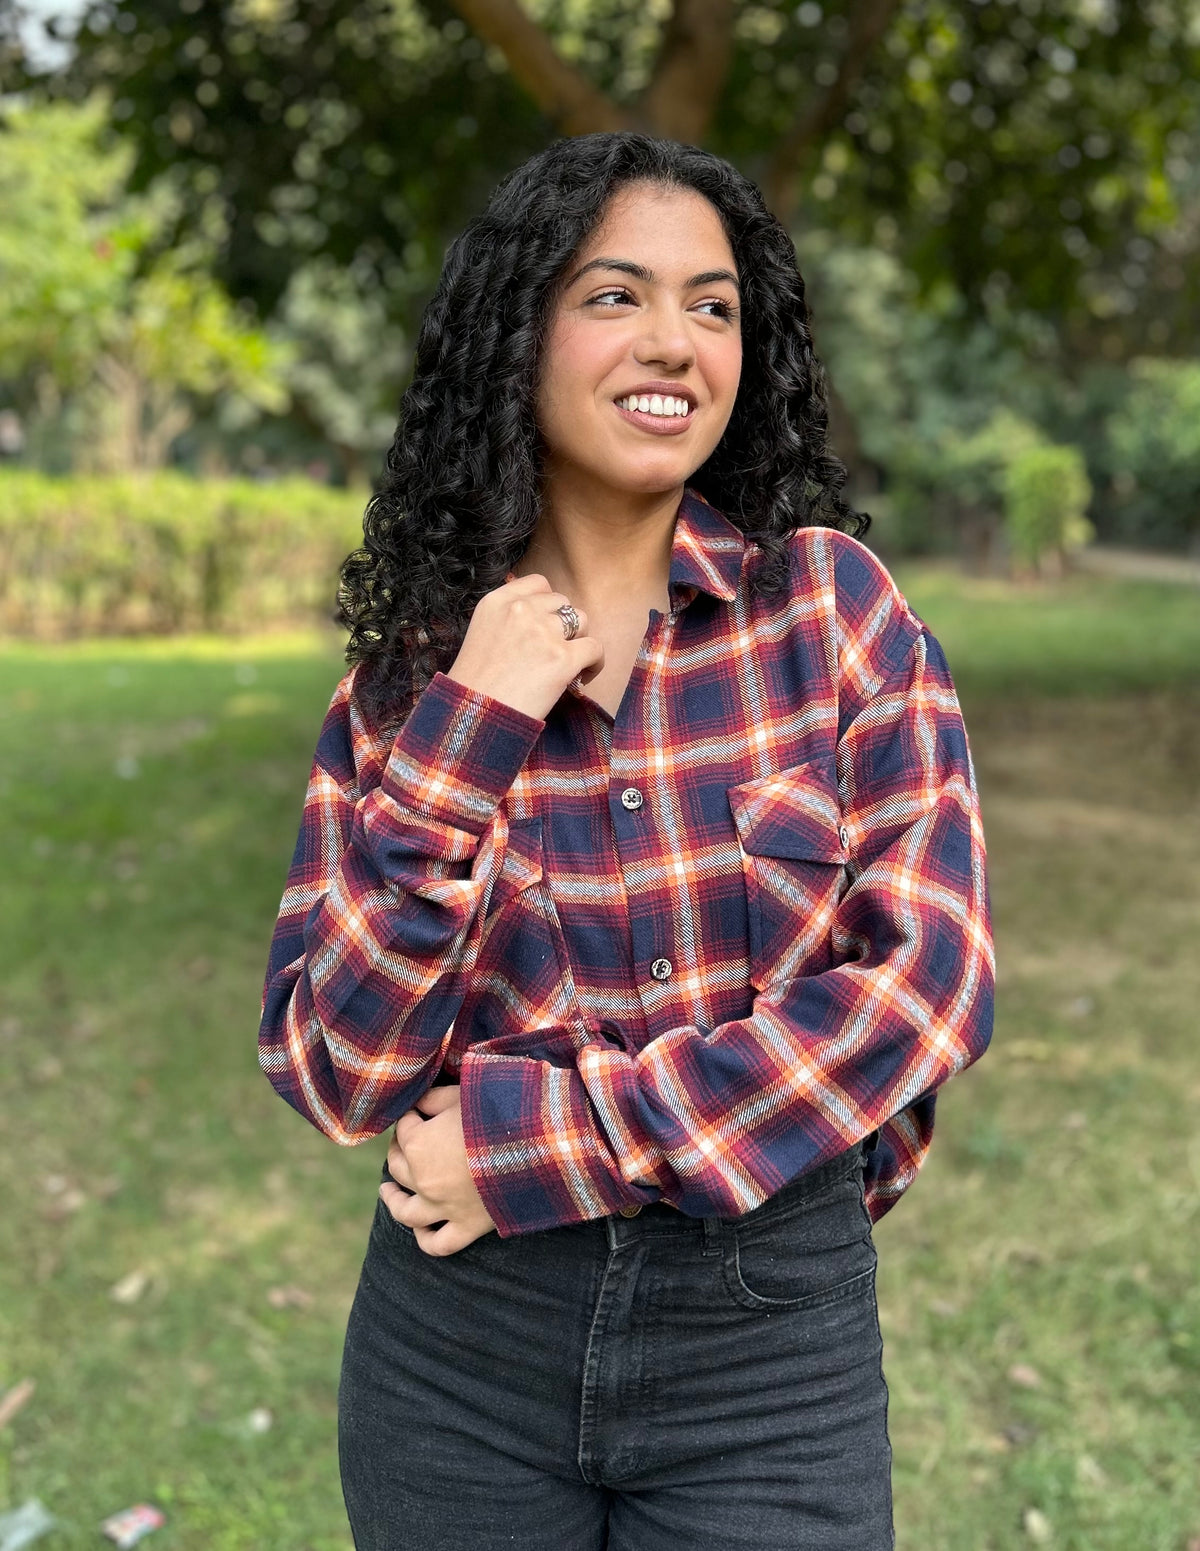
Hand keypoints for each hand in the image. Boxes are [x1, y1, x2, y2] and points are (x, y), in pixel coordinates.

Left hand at [379, 1084, 497, 1255]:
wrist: (537, 1144)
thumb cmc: (498, 1113)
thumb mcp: (462, 1095)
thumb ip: (434, 1098)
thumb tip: (419, 1103)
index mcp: (418, 1144)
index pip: (404, 1128)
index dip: (411, 1116)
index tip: (419, 1110)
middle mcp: (423, 1179)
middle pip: (398, 1166)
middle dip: (399, 1150)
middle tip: (405, 1142)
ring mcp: (443, 1207)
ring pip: (405, 1212)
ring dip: (393, 1200)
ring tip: (387, 1191)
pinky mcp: (467, 1226)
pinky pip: (438, 1244)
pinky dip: (424, 1239)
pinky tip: (419, 1229)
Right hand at [445, 573, 603, 720]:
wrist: (473, 718)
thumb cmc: (474, 687)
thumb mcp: (480, 635)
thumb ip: (507, 619)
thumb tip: (542, 616)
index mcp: (496, 602)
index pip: (538, 583)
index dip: (548, 604)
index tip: (547, 624)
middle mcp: (521, 610)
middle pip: (562, 602)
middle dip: (563, 625)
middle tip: (555, 650)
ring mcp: (543, 632)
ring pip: (581, 620)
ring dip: (578, 640)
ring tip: (570, 664)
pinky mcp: (562, 658)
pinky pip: (595, 648)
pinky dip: (595, 663)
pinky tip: (582, 677)